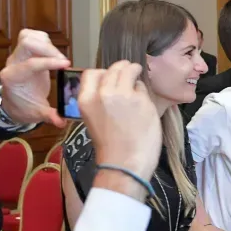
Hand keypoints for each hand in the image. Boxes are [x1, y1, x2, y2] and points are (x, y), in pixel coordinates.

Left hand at [0, 29, 70, 126]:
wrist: (12, 104)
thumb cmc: (24, 107)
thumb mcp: (36, 114)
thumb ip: (49, 116)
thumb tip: (62, 121)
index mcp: (13, 77)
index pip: (31, 63)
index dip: (49, 62)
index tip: (66, 65)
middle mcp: (13, 63)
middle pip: (27, 42)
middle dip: (48, 49)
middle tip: (63, 61)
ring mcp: (17, 56)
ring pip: (28, 36)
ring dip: (47, 43)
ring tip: (58, 57)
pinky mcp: (24, 52)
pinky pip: (32, 37)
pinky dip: (45, 41)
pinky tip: (54, 54)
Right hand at [78, 61, 160, 181]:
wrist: (124, 163)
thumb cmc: (110, 146)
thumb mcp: (94, 119)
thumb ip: (100, 100)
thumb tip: (113, 85)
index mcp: (86, 100)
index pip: (91, 73)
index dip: (103, 72)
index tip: (111, 76)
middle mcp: (103, 93)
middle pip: (113, 68)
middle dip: (122, 68)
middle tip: (130, 71)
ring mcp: (123, 94)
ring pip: (129, 70)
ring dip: (135, 71)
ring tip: (138, 75)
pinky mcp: (141, 100)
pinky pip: (143, 88)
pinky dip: (143, 92)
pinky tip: (143, 103)